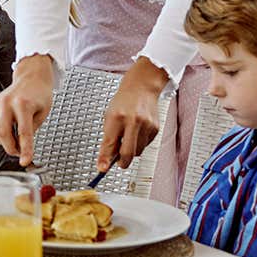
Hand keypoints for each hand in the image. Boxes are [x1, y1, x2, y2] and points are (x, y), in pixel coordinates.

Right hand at [0, 53, 54, 165]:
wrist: (31, 78)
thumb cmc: (39, 95)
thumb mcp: (43, 114)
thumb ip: (32, 130)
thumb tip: (21, 147)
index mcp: (23, 104)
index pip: (24, 133)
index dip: (25, 150)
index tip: (25, 161)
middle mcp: (6, 102)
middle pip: (3, 133)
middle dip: (11, 148)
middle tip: (20, 152)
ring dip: (2, 142)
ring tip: (13, 141)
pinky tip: (3, 131)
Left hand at [96, 56, 168, 171]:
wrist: (141, 87)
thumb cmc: (123, 102)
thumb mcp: (109, 116)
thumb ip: (109, 137)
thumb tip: (108, 158)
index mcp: (117, 117)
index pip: (109, 143)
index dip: (104, 158)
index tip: (102, 168)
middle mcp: (133, 121)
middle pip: (127, 153)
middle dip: (121, 162)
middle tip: (118, 163)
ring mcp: (146, 125)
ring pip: (138, 152)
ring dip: (131, 150)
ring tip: (128, 136)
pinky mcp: (155, 128)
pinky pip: (146, 145)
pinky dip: (140, 143)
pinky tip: (137, 131)